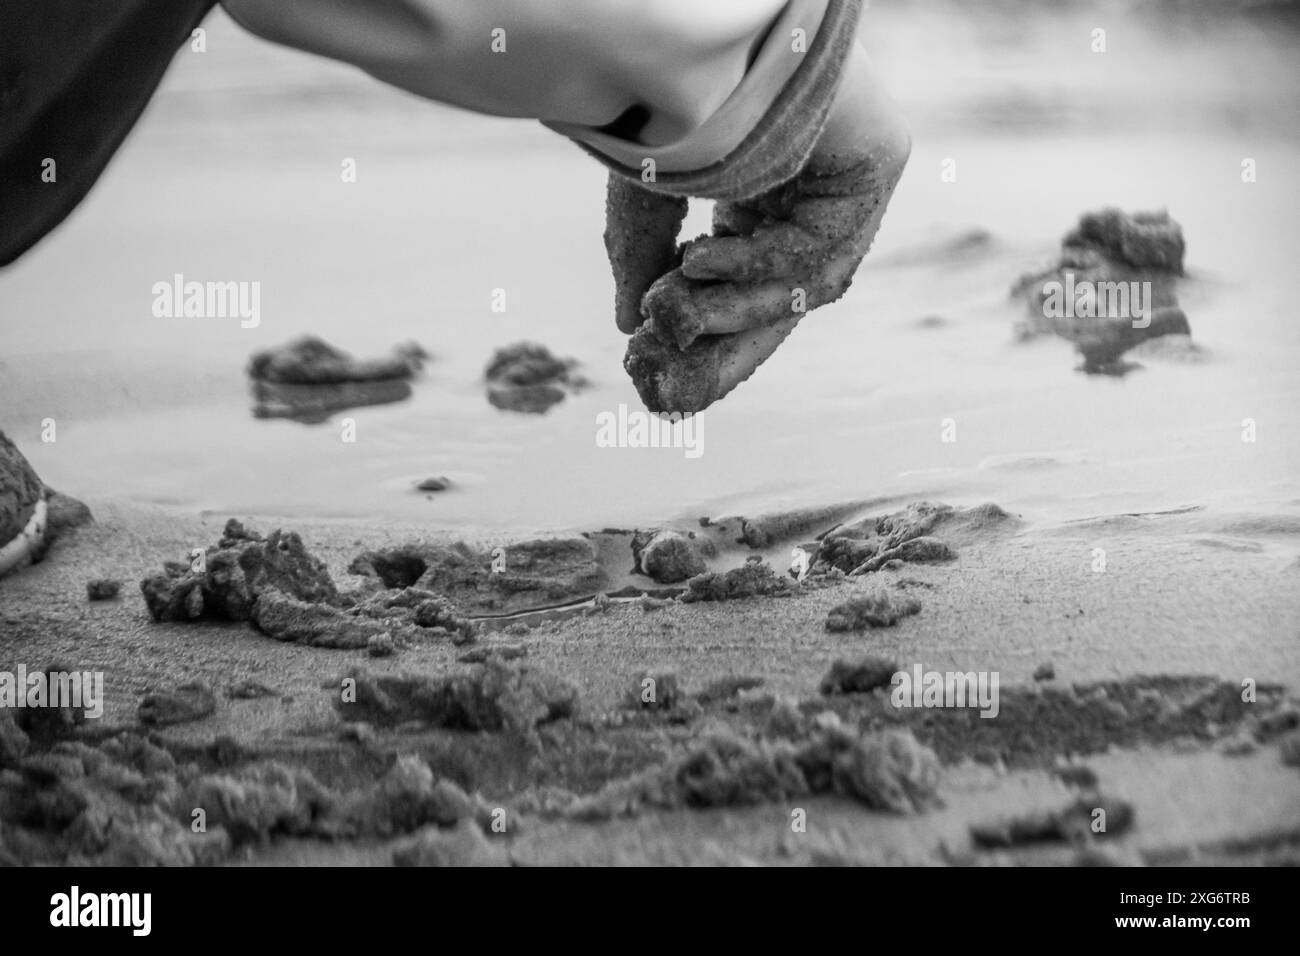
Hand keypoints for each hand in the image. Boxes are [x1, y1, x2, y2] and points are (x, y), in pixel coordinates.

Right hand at [609, 45, 910, 412]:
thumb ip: (645, 257)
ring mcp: (847, 180)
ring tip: (670, 314)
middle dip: (721, 351)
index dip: (701, 341)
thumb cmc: (666, 87)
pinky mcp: (872, 164)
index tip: (654, 382)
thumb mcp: (644, 190)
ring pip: (801, 285)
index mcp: (761, 191)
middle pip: (778, 302)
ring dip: (732, 311)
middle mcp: (810, 191)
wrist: (695, 18)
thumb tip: (629, 329)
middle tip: (668, 396)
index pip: (743, 286)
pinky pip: (819, 248)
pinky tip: (699, 263)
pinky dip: (756, 266)